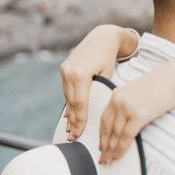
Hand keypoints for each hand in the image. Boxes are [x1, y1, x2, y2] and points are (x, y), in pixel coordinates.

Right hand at [60, 25, 135, 140]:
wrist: (102, 37)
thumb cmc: (109, 56)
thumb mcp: (107, 75)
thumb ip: (99, 91)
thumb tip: (95, 110)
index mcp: (81, 75)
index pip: (80, 103)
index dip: (80, 120)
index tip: (80, 134)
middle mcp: (69, 72)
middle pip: (72, 103)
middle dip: (73, 121)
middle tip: (73, 137)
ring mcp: (64, 70)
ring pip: (68, 97)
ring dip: (69, 113)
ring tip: (71, 129)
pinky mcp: (64, 69)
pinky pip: (66, 90)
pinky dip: (69, 102)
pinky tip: (69, 114)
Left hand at [98, 61, 174, 163]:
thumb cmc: (163, 83)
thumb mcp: (140, 89)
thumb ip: (130, 101)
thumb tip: (128, 117)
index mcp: (117, 93)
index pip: (104, 117)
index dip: (102, 133)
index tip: (101, 145)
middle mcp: (118, 100)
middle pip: (107, 127)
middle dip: (104, 144)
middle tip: (102, 158)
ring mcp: (127, 107)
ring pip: (115, 134)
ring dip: (111, 149)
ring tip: (109, 160)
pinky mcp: (138, 115)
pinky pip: (127, 136)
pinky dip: (121, 148)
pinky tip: (118, 156)